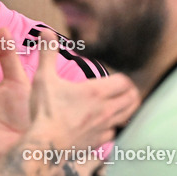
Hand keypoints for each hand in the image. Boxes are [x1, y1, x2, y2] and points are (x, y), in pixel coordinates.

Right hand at [27, 31, 137, 152]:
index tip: (115, 77)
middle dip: (130, 92)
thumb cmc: (45, 111)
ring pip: (128, 116)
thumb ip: (47, 53)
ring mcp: (104, 127)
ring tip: (119, 105)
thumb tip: (45, 31)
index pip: (124, 81)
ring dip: (127, 109)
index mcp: (96, 91)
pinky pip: (113, 133)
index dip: (122, 78)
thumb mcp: (44, 78)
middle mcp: (106, 109)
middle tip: (122, 90)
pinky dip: (113, 128)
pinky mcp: (97, 142)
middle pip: (132, 99)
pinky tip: (104, 126)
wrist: (45, 145)